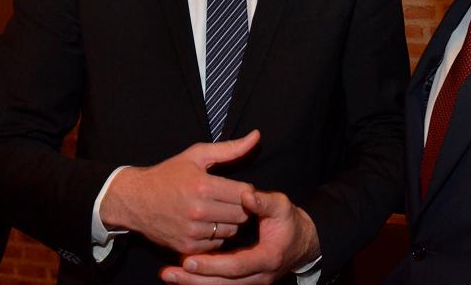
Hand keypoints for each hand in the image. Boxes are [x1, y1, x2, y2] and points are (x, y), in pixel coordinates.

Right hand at [101, 130, 260, 254]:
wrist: (135, 200)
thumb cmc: (169, 174)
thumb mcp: (197, 155)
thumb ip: (230, 148)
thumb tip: (257, 136)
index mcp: (202, 186)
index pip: (244, 193)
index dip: (246, 190)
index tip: (238, 188)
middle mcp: (198, 211)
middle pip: (241, 214)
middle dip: (241, 206)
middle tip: (229, 200)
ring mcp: (192, 231)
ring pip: (231, 230)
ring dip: (230, 221)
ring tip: (219, 210)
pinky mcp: (186, 247)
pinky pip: (217, 244)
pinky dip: (217, 235)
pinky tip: (208, 223)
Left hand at [160, 188, 320, 284]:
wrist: (302, 241)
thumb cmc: (290, 221)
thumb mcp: (281, 207)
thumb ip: (263, 201)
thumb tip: (245, 194)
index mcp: (267, 258)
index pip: (235, 266)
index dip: (211, 265)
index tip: (188, 259)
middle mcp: (259, 277)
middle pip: (222, 284)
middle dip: (194, 279)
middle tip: (169, 272)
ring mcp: (252, 283)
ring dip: (193, 283)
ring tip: (167, 275)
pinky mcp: (244, 282)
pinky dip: (201, 282)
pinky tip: (182, 277)